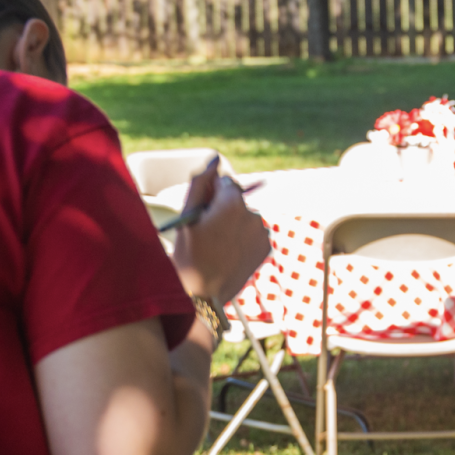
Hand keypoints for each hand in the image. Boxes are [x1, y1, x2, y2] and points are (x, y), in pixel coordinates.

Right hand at [172, 160, 271, 304]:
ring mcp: (262, 231)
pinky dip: (243, 239)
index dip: (212, 198)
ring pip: (245, 218)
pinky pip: (253, 234)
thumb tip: (214, 159)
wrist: (204, 294)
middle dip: (224, 210)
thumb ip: (200, 183)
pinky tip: (230, 253)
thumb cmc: (189, 253)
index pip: (225, 184)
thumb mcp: (188, 216)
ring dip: (234, 225)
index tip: (204, 215)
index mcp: (233, 202)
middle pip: (237, 200)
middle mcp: (253, 213)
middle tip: (209, 233)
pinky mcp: (267, 247)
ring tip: (218, 247)